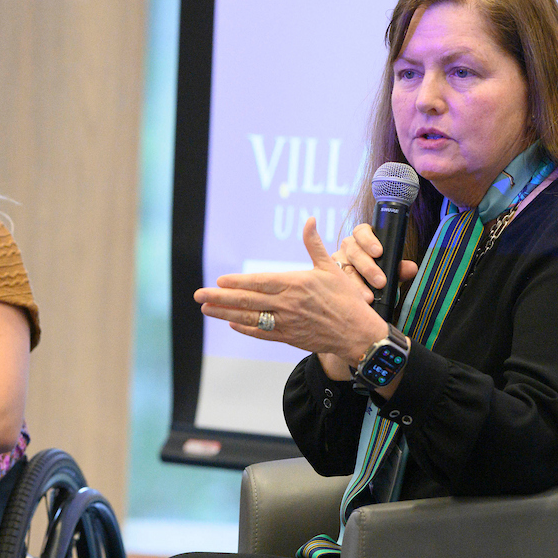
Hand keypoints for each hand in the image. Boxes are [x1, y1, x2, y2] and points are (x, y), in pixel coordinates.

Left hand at [194, 218, 390, 364]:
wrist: (358, 333)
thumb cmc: (346, 299)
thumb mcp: (331, 267)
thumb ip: (314, 245)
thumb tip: (309, 219)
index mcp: (296, 284)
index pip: (259, 282)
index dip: (238, 282)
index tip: (220, 280)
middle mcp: (287, 304)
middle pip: (247, 300)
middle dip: (220, 298)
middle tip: (199, 295)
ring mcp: (286, 323)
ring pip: (249, 317)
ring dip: (225, 314)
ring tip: (206, 309)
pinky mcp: (289, 338)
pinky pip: (262, 333)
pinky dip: (245, 328)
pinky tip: (232, 323)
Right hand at [334, 223, 418, 289]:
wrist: (367, 285)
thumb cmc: (380, 271)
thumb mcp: (391, 268)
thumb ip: (401, 267)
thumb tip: (411, 268)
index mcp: (362, 238)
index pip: (361, 232)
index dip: (369, 241)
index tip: (379, 252)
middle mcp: (348, 247)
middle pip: (354, 252)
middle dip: (368, 267)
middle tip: (381, 281)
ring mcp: (338, 261)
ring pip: (345, 270)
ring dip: (358, 284)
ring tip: (369, 297)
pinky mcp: (332, 276)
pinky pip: (338, 284)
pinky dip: (349, 292)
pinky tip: (357, 300)